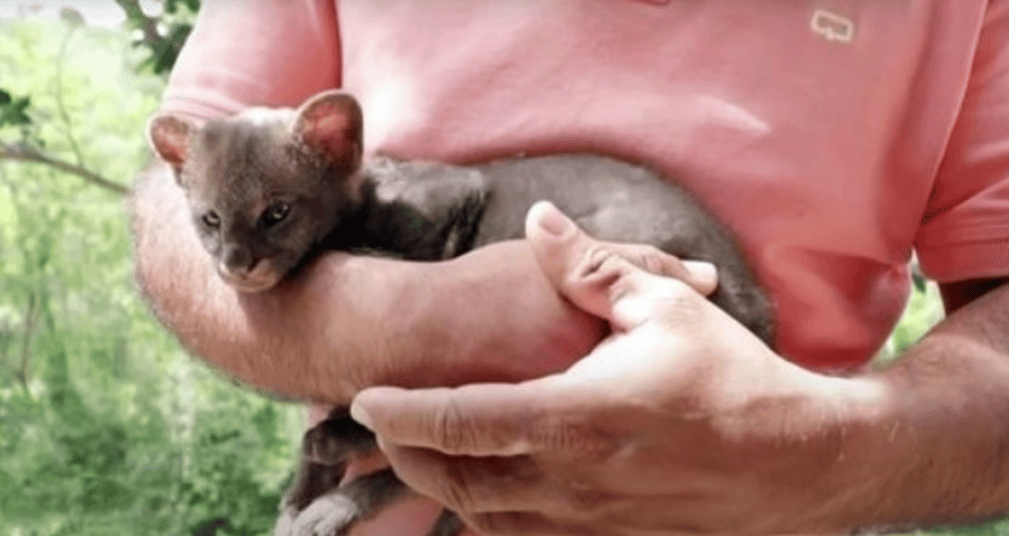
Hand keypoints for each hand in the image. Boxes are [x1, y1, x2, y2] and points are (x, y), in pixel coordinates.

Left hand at [351, 202, 885, 534]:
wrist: (800, 463)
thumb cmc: (734, 378)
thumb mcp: (666, 307)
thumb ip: (592, 267)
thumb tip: (540, 221)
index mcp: (571, 415)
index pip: (457, 421)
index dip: (400, 412)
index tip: (364, 398)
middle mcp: (569, 479)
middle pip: (455, 481)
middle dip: (406, 458)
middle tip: (382, 429)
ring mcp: (589, 520)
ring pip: (485, 518)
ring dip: (442, 491)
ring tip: (423, 460)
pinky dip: (493, 519)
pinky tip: (489, 495)